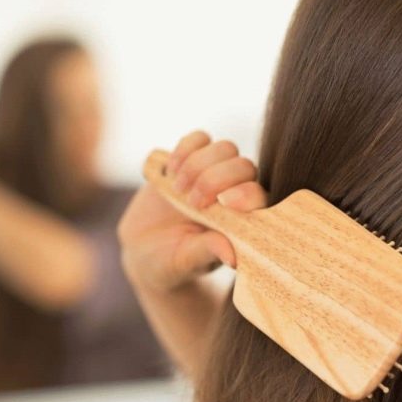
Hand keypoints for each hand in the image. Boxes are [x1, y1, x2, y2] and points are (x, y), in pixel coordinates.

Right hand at [118, 130, 267, 292]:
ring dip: (199, 165)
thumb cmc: (171, 263)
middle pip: (244, 167)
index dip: (246, 193)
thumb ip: (208, 253)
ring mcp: (214, 173)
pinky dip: (185, 149)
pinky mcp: (191, 159)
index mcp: (244, 221)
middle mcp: (235, 193)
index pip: (258, 197)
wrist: (143, 249)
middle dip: (216, 180)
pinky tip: (170, 171)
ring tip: (178, 189)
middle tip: (193, 203)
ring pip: (225, 149)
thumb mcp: (185, 262)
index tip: (225, 203)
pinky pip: (199, 139)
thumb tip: (233, 257)